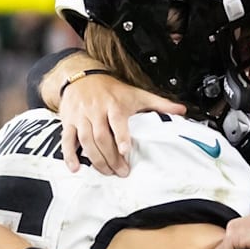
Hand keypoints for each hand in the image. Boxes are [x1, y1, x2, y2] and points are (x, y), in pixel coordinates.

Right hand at [59, 72, 185, 175]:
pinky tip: (76, 167)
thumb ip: (159, 103)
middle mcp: (96, 110)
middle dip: (111, 157)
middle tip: (121, 172)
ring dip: (96, 159)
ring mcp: (81, 117)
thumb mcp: (136, 93)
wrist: (82, 76)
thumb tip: (182, 110)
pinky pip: (67, 140)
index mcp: (114, 104)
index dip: (120, 136)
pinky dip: (70, 155)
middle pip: (101, 137)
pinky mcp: (68, 122)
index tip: (125, 150)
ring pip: (86, 141)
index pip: (117, 121)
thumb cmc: (111, 89)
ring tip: (107, 172)